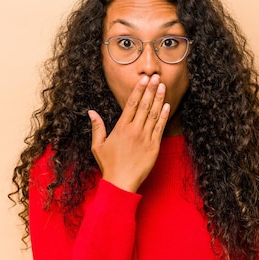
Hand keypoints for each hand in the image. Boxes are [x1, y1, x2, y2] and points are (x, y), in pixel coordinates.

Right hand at [88, 74, 169, 191]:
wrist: (121, 183)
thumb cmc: (109, 165)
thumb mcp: (98, 145)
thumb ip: (97, 127)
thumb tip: (91, 112)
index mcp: (121, 128)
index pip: (132, 104)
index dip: (139, 90)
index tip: (143, 80)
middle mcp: (134, 130)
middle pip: (145, 105)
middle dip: (151, 90)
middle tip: (156, 77)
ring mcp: (145, 138)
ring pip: (154, 114)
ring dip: (159, 99)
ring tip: (163, 86)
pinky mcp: (154, 147)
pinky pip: (160, 128)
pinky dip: (164, 116)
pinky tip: (167, 106)